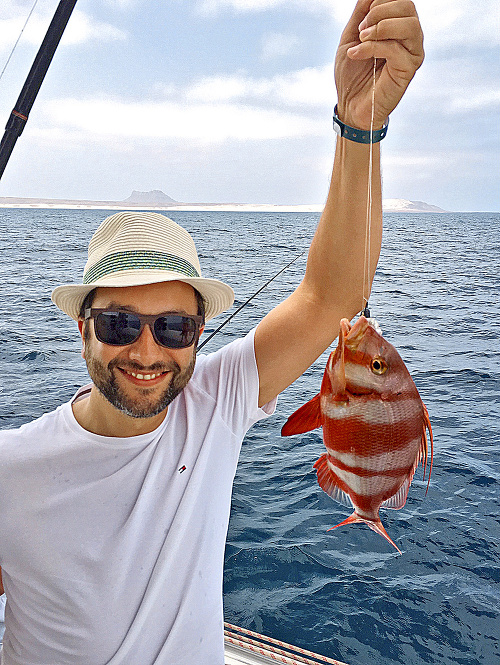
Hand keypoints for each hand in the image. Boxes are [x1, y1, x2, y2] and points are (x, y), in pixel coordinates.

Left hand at [335, 0, 423, 129]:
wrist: (349, 105)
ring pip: (409, 25)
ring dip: (380, 27)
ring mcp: (412, 53)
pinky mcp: (408, 70)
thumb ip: (362, 13)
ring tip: (361, 39)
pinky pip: (396, 49)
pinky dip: (373, 47)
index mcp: (398, 27)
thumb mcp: (351, 37)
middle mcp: (410, 38)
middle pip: (408, 7)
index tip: (361, 19)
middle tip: (361, 30)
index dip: (380, 2)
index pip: (401, 0)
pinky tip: (357, 54)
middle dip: (379, 12)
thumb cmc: (351, 75)